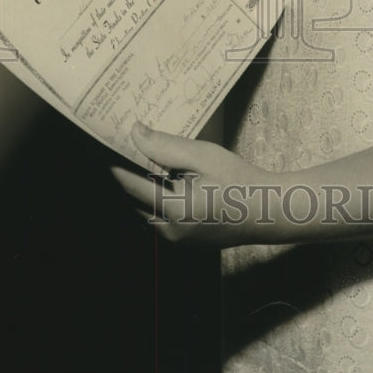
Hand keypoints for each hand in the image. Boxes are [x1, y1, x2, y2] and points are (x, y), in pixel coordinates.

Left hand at [111, 122, 273, 245]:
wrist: (268, 210)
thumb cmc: (239, 181)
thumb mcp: (203, 156)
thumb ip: (166, 146)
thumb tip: (135, 133)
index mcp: (173, 210)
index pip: (128, 185)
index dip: (114, 163)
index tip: (105, 144)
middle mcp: (169, 231)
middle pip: (133, 200)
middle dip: (127, 174)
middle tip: (125, 147)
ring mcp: (177, 239)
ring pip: (144, 210)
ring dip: (141, 188)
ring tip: (146, 161)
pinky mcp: (184, 240)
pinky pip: (158, 218)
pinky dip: (155, 199)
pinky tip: (166, 180)